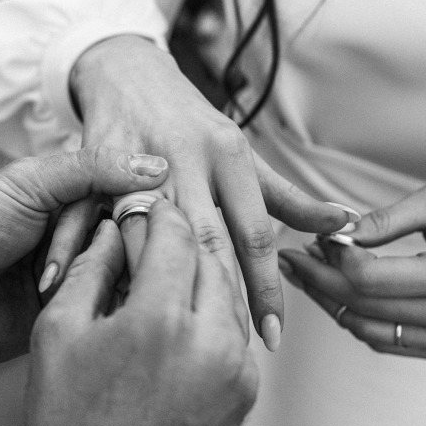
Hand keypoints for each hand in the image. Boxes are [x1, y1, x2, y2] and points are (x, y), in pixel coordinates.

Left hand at [0, 148, 168, 374]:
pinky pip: (102, 311)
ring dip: (98, 277)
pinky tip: (84, 306)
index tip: (127, 214)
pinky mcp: (69, 317)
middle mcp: (80, 236)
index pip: (128, 196)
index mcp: (71, 197)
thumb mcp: (29, 183)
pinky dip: (95, 306)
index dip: (133, 204)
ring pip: (121, 275)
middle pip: (130, 238)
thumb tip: (158, 167)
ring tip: (53, 282)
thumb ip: (92, 170)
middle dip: (108, 246)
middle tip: (62, 257)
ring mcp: (76, 278)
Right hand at [23, 199, 257, 425]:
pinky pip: (235, 334)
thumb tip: (113, 231)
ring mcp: (237, 370)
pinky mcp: (246, 396)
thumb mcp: (57, 336)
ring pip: (229, 292)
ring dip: (200, 275)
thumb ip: (88, 270)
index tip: (136, 212)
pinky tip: (179, 323)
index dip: (151, 213)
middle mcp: (211, 339)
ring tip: (163, 279)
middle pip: (209, 255)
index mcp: (159, 319)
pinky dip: (211, 316)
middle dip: (180, 239)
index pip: (173, 231)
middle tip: (150, 240)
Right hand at [43, 35, 351, 350]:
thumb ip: (288, 197)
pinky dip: (81, 253)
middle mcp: (187, 156)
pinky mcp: (93, 161)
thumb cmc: (189, 123)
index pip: (255, 233)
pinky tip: (81, 292)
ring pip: (150, 233)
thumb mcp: (240, 155)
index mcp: (228, 154)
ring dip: (153, 284)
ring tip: (160, 334)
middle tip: (224, 352)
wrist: (125, 73)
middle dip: (219, 300)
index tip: (273, 337)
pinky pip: (86, 217)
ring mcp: (136, 158)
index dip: (267, 289)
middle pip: (207, 238)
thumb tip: (344, 224)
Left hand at [278, 183, 425, 361]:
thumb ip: (389, 219)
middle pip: (359, 304)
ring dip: (329, 302)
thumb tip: (338, 234)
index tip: (312, 238)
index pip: (367, 277)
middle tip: (292, 258)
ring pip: (364, 328)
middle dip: (317, 280)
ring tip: (309, 273)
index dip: (331, 258)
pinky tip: (338, 294)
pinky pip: (383, 340)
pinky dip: (354, 318)